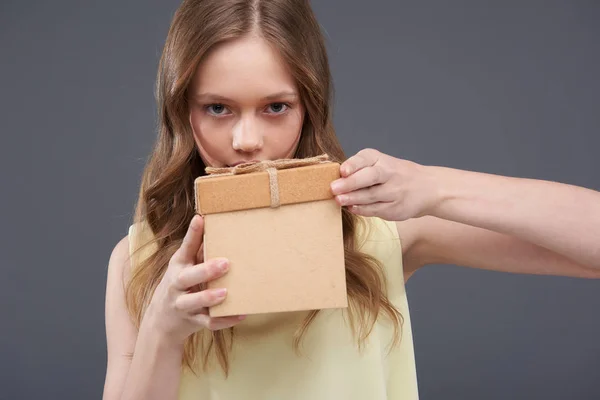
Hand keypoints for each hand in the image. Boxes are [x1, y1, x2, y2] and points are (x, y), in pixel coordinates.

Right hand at [145, 215, 244, 344]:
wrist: (160, 321)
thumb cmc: (178, 285)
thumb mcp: (183, 266)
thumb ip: (197, 250)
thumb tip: (212, 223)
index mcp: (178, 266)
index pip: (184, 248)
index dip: (192, 234)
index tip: (200, 219)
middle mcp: (177, 285)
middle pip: (187, 277)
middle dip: (205, 271)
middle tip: (225, 263)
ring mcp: (183, 304)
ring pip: (194, 302)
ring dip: (209, 297)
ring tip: (225, 293)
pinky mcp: (192, 321)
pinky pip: (208, 322)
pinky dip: (224, 320)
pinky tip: (239, 315)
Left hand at [330, 148, 437, 220]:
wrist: (428, 188)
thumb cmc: (394, 175)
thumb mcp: (380, 164)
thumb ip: (359, 169)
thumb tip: (333, 179)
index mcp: (382, 159)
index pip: (366, 158)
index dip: (354, 164)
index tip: (342, 170)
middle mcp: (390, 173)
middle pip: (370, 177)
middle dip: (351, 183)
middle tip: (334, 188)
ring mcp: (395, 192)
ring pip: (372, 196)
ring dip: (353, 199)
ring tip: (338, 200)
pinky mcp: (396, 208)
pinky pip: (376, 210)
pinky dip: (362, 210)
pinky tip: (351, 208)